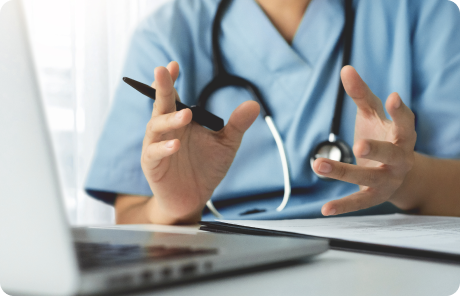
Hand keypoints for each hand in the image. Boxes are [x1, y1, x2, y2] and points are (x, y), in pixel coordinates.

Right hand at [141, 62, 259, 223]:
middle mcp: (165, 130)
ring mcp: (156, 147)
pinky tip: (176, 145)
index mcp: (180, 121)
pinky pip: (154, 153)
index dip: (172, 81)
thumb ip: (236, 125)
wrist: (193, 199)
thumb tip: (253, 104)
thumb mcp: (225, 145)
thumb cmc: (205, 169)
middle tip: (162, 72)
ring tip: (185, 115)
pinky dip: (164, 148)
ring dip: (169, 120)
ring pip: (155, 127)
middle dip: (161, 88)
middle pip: (160, 105)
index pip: (173, 97)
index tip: (174, 65)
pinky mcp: (152, 166)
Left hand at [313, 66, 416, 215]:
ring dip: (344, 172)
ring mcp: (388, 179)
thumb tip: (346, 68)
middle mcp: (399, 158)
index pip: (405, 123)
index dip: (400, 111)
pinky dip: (342, 206)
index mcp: (402, 135)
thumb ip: (361, 95)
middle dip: (376, 149)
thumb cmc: (383, 137)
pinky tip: (324, 209)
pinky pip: (359, 202)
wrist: (399, 174)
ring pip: (368, 177)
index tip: (393, 97)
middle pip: (391, 153)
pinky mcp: (375, 196)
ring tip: (319, 165)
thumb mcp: (372, 115)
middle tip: (359, 144)